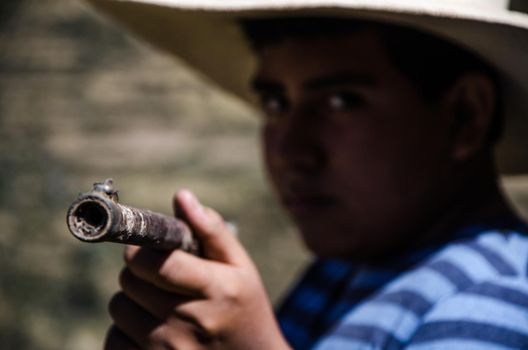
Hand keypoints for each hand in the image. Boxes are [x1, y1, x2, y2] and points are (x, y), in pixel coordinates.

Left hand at [104, 189, 290, 349]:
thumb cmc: (245, 308)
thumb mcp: (241, 267)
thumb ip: (212, 230)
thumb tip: (181, 196)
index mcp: (216, 289)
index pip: (157, 263)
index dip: (141, 251)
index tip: (144, 249)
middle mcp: (191, 321)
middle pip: (130, 282)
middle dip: (138, 271)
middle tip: (157, 275)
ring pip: (118, 309)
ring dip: (131, 300)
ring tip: (157, 303)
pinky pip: (113, 340)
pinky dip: (125, 331)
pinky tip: (150, 329)